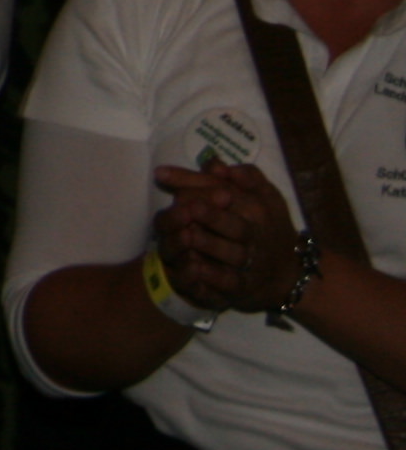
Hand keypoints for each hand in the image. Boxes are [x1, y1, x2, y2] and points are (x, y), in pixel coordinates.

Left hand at [154, 161, 306, 311]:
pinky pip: (231, 283)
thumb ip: (245, 177)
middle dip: (212, 215)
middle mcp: (255, 236)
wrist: (288, 273)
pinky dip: (214, 277)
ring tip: (187, 236)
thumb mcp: (265, 196)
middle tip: (186, 206)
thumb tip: (216, 163)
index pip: (224, 191)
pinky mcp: (246, 286)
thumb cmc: (269, 226)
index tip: (162, 173)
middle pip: (234, 225)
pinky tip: (194, 269)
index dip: (193, 182)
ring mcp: (252, 263)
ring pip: (232, 254)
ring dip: (209, 245)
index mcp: (257, 209)